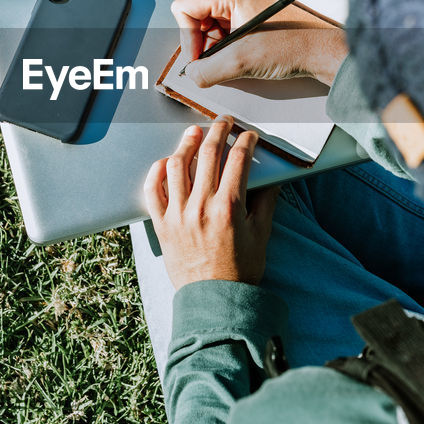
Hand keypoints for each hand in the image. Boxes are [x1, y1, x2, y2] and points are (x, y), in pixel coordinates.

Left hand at [143, 117, 278, 288]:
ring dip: (186, 144)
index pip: (238, 160)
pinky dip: (156, 172)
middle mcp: (201, 206)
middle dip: (218, 132)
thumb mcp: (262, 235)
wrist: (215, 300)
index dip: (245, 142)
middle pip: (207, 154)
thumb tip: (271, 179)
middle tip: (224, 123)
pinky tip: (165, 162)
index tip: (249, 136)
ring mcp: (178, 214)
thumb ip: (265, 203)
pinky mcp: (162, 224)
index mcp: (229, 208)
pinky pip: (152, 190)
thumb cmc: (241, 271)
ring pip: (177, 165)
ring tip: (194, 133)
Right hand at [170, 0, 346, 86]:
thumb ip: (206, 70)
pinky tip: (244, 59)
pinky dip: (228, 51)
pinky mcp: (252, 20)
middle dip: (202, 45)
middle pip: (196, 19)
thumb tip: (191, 74)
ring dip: (216, 50)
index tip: (198, 60)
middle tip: (217, 62)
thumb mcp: (240, 61)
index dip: (187, 38)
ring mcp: (243, 6)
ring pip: (210, 30)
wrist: (322, 53)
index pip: (185, 9)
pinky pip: (226, 35)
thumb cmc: (291, 46)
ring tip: (236, 61)